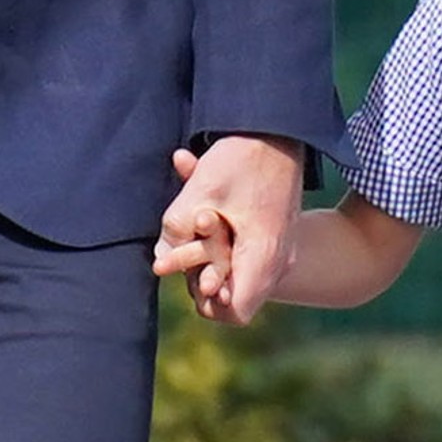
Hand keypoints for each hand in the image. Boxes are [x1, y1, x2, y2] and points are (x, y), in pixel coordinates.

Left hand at [152, 135, 303, 323]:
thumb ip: (175, 234)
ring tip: (201, 218)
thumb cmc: (242, 159)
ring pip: (239, 271)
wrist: (281, 129)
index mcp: (262, 255)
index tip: (196, 277)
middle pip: (236, 295)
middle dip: (205, 274)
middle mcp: (278, 259)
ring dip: (212, 253)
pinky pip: (247, 251)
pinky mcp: (277, 234)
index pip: (236, 312)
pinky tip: (210, 209)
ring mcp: (282, 247)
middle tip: (189, 245)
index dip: (210, 304)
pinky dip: (226, 239)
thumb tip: (160, 261)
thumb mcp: (199, 195)